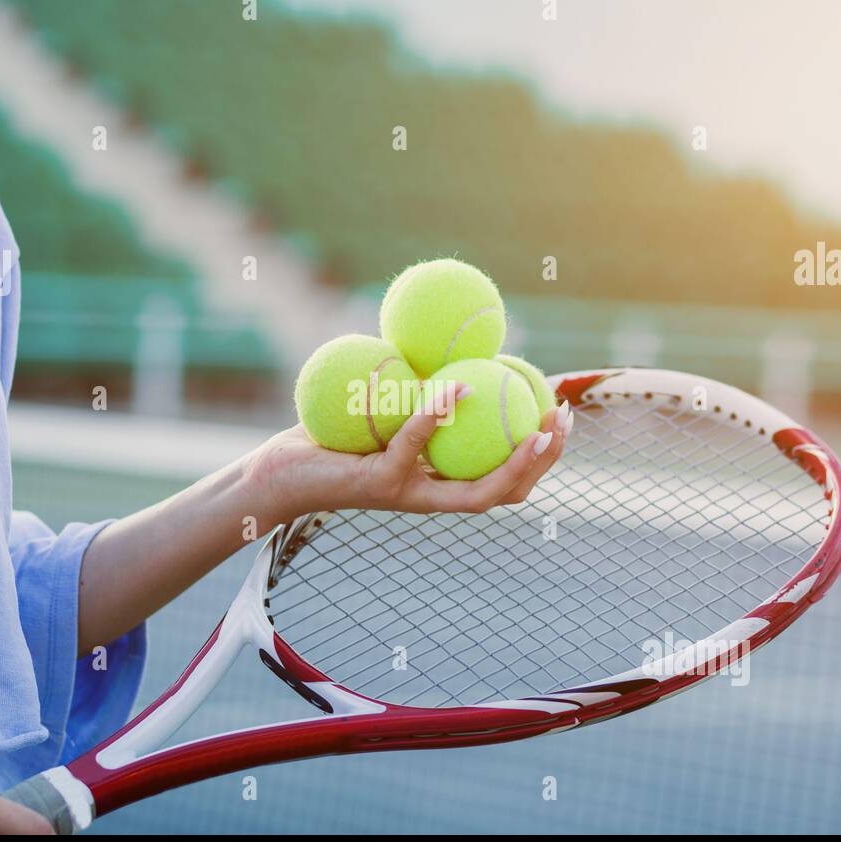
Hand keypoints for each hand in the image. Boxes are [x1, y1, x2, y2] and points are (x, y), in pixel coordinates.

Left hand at [251, 383, 572, 518]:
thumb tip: (452, 344)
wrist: (277, 474)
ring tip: (539, 426)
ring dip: (517, 461)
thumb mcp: (381, 409)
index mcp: (438, 484)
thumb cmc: (329, 439)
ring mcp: (407, 494)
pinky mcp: (379, 483)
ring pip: (477, 493)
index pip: (505, 483)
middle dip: (545, 463)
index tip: (560, 416)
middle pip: (506, 494)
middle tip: (563, 420)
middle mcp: (430, 497)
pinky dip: (439, 413)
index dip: (540, 458)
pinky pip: (416, 443)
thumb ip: (416, 391)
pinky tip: (458, 383)